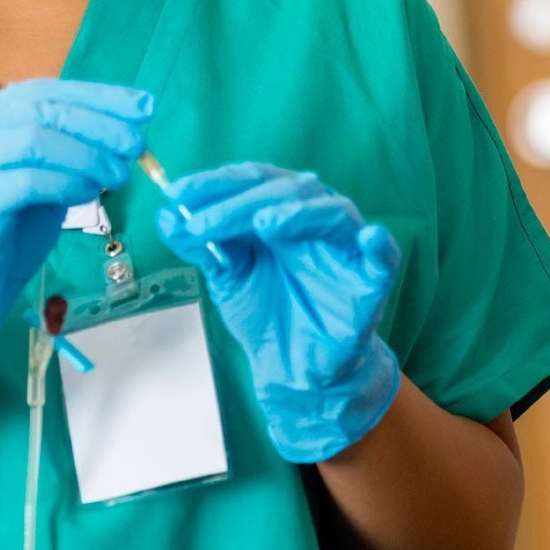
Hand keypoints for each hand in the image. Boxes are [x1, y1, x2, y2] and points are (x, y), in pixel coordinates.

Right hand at [0, 81, 150, 409]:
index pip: (38, 92)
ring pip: (33, 139)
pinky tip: (91, 193)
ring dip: (88, 154)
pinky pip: (26, 181)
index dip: (94, 97)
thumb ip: (65, 156)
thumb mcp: (37, 186)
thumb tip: (123, 134)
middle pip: (38, 110)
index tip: (142, 106)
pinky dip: (67, 182)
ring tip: (118, 173)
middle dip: (98, 122)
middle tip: (137, 140)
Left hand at [158, 165, 402, 462]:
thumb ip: (203, 245)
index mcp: (280, 209)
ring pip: (331, 212)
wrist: (294, 368)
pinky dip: (379, 244)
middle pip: (285, 191)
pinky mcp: (372, 278)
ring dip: (297, 213)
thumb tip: (166, 215)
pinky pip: (383, 255)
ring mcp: (345, 245)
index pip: (251, 182)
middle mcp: (314, 218)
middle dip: (239, 203)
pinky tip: (370, 238)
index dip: (216, 184)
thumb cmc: (267, 312)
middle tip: (202, 222)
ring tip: (264, 224)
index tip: (178, 193)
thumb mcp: (226, 277)